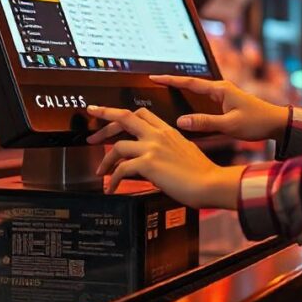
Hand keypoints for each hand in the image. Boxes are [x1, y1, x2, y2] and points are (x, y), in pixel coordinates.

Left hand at [85, 105, 242, 208]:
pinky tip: (112, 188)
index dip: (122, 114)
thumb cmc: (201, 172)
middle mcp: (158, 135)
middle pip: (124, 117)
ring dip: (105, 159)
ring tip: (101, 171)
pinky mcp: (148, 163)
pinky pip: (121, 169)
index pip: (140, 113)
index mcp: (167, 130)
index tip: (109, 116)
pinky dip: (113, 179)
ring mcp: (152, 147)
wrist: (210, 183)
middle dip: (104, 119)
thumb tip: (154, 157)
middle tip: (91, 130)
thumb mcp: (185, 150)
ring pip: (118, 145)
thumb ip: (168, 148)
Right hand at [149, 75, 288, 142]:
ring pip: (198, 93)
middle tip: (154, 83)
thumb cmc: (257, 122)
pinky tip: (186, 110)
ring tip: (165, 94)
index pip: (190, 82)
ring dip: (183, 93)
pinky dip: (193, 103)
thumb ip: (205, 123)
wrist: (277, 123)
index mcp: (220, 89)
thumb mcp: (230, 125)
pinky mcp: (226, 104)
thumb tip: (180, 121)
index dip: (171, 80)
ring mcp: (224, 96)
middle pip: (192, 85)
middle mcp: (221, 89)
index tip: (154, 76)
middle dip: (173, 83)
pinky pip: (205, 101)